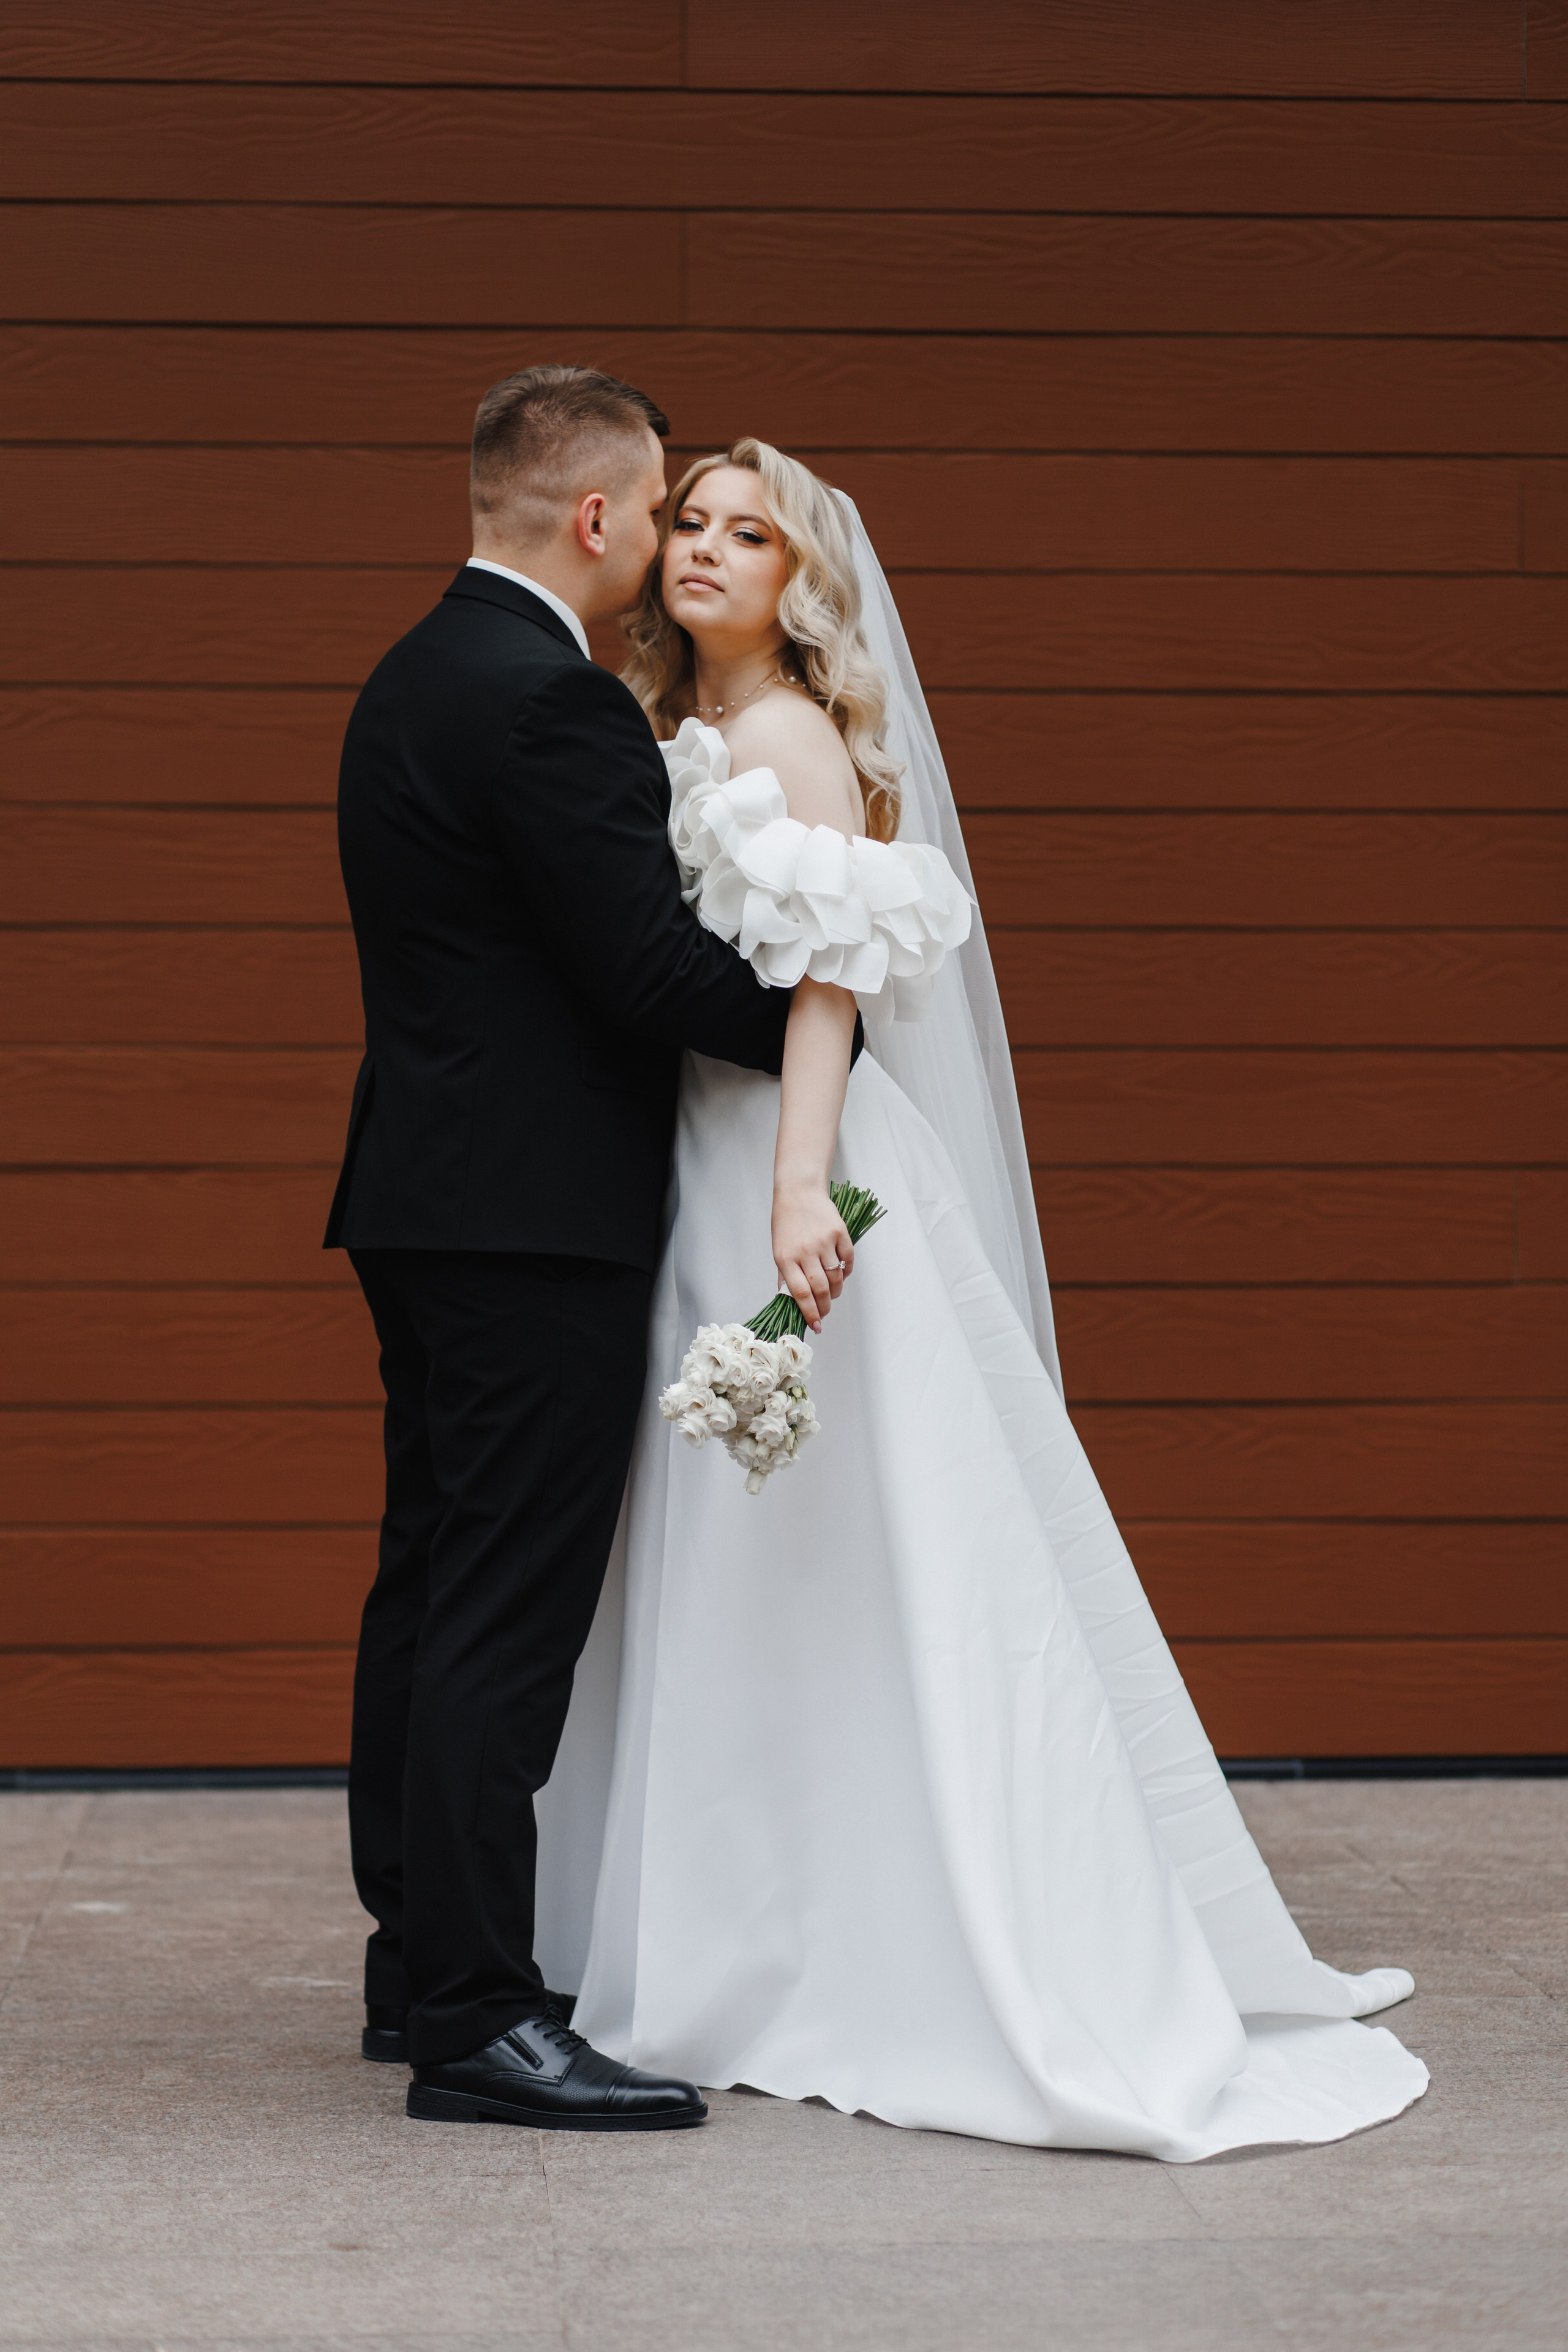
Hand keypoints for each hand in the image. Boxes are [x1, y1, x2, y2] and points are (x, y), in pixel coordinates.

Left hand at [772, 1179, 853, 1333]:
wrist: (799, 1192)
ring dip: (836, 1291)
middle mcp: (805, 1251)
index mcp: (785, 1258)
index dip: (809, 1312)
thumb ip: (786, 1275)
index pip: (800, 1293)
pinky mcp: (840, 1233)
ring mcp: (824, 1241)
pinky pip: (848, 1261)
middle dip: (825, 1307)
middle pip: (820, 1289)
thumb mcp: (779, 1249)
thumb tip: (792, 1301)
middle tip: (825, 1313)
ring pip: (836, 1277)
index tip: (816, 1325)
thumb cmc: (786, 1222)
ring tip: (832, 1294)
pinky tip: (841, 1275)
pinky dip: (847, 1272)